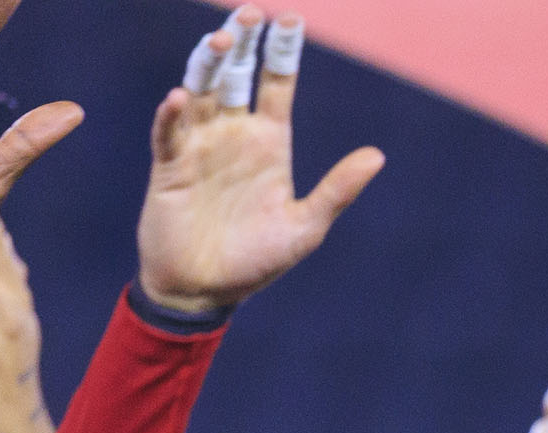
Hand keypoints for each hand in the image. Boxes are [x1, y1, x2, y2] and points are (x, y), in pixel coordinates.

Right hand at [137, 10, 383, 317]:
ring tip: (220, 39)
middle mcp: (233, 134)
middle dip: (241, 42)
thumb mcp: (306, 226)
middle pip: (235, 74)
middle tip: (249, 11)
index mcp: (269, 142)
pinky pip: (169, 133)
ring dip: (206, 65)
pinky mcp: (170, 166)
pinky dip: (172, 115)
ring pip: (200, 91)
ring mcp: (199, 145)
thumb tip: (378, 156)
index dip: (283, 51)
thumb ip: (338, 189)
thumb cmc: (257, 260)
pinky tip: (179, 98)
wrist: (207, 290)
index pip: (277, 84)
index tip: (291, 17)